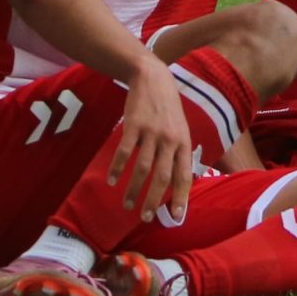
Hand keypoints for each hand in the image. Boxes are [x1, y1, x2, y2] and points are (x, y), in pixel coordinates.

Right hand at [110, 55, 193, 218]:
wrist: (153, 78)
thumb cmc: (168, 110)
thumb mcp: (181, 129)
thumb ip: (179, 154)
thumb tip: (178, 184)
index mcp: (183, 143)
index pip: (184, 175)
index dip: (181, 197)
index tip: (177, 217)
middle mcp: (169, 140)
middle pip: (162, 177)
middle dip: (154, 200)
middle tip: (146, 218)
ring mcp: (151, 132)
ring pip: (143, 168)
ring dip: (134, 189)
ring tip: (126, 205)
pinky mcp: (134, 125)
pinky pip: (124, 152)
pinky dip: (118, 168)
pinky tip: (112, 181)